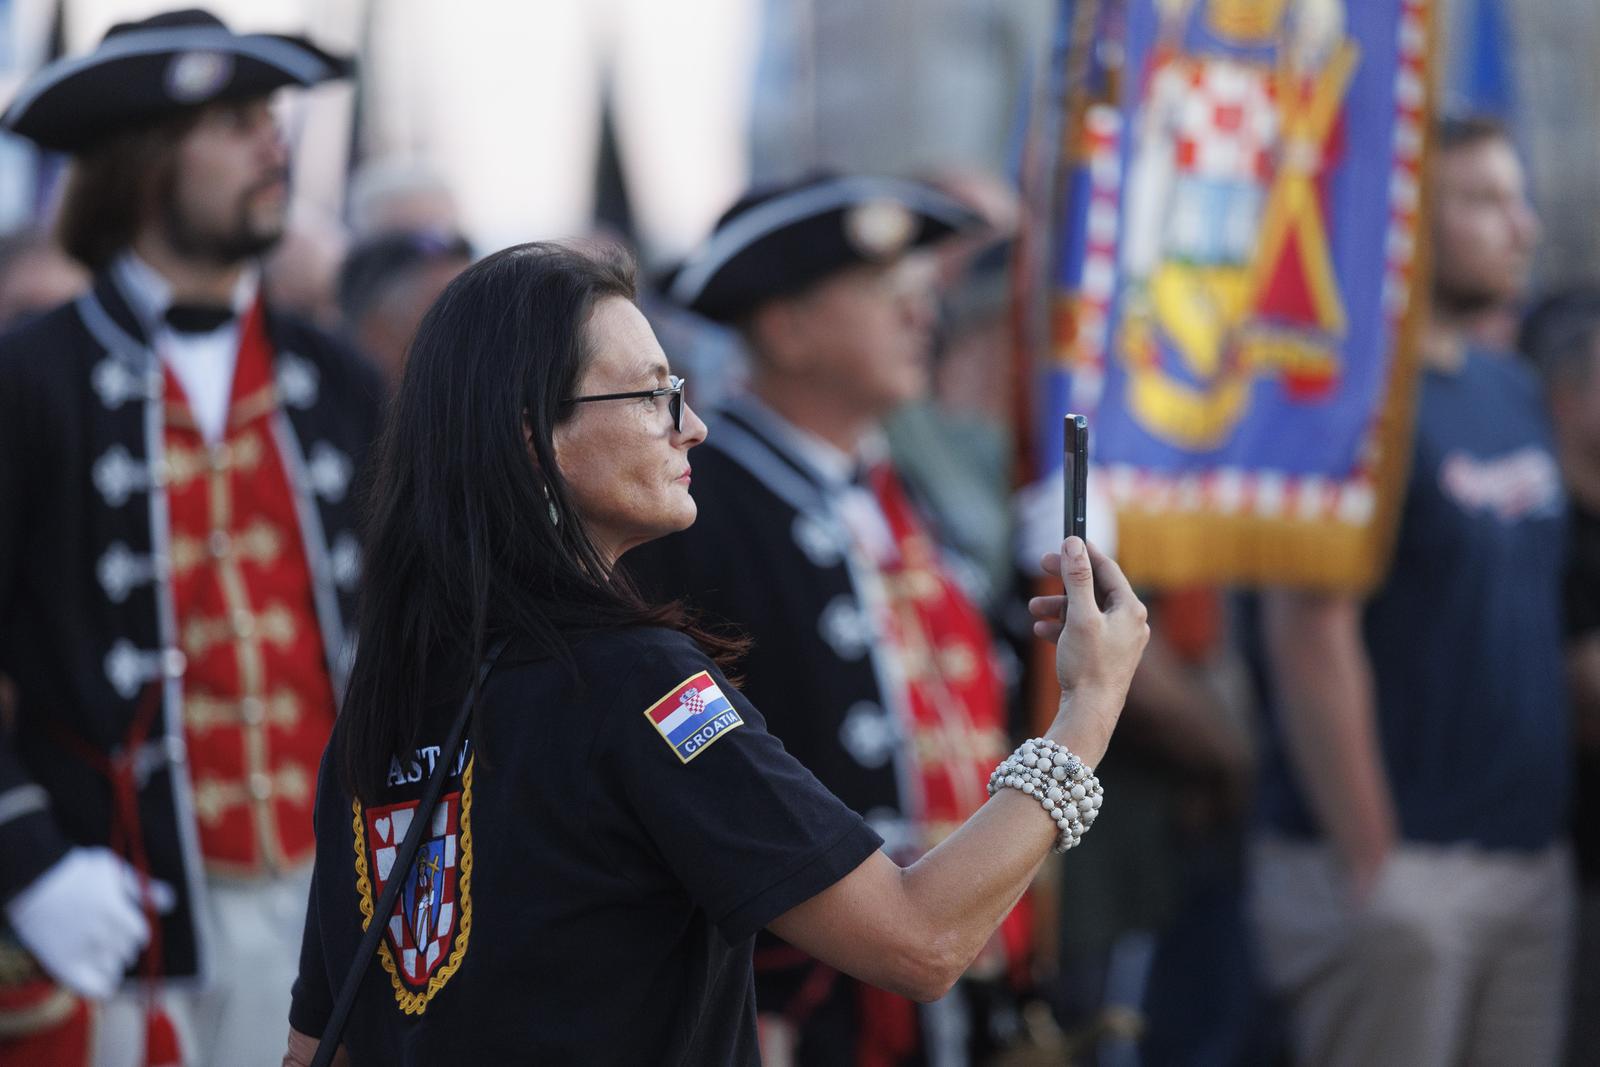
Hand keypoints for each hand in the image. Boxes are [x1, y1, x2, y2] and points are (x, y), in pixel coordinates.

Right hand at [3, 847, 173, 998]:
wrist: (32, 880)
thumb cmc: (76, 871)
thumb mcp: (114, 871)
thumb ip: (143, 889)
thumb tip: (170, 902)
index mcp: (115, 913)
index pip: (140, 935)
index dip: (137, 932)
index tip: (129, 927)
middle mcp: (100, 936)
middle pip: (126, 952)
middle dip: (123, 945)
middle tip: (109, 936)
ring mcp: (80, 953)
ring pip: (112, 970)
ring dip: (112, 963)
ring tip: (100, 953)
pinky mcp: (62, 966)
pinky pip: (92, 988)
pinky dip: (103, 987)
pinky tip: (105, 981)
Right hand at [1028, 538, 1148, 761]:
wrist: (1091, 713)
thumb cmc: (1088, 665)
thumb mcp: (1079, 616)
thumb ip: (1076, 578)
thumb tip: (1074, 544)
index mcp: (1130, 609)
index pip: (1107, 569)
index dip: (1084, 552)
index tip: (1065, 540)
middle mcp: (1130, 622)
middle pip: (1094, 588)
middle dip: (1065, 580)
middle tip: (1043, 565)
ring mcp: (1119, 640)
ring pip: (1086, 610)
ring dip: (1059, 606)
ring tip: (1034, 608)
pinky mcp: (1106, 655)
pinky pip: (1084, 631)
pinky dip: (1063, 626)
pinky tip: (1042, 630)